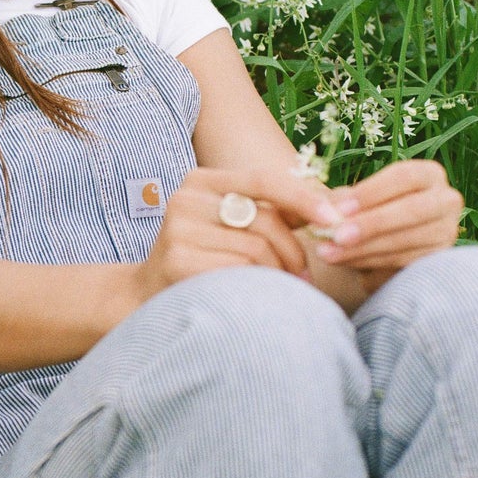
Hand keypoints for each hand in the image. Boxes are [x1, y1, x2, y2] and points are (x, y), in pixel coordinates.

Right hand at [140, 165, 348, 291]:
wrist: (144, 296)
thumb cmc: (200, 259)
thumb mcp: (228, 225)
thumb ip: (270, 211)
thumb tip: (331, 205)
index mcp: (201, 181)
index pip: (263, 180)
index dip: (303, 198)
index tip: (333, 219)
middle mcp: (186, 198)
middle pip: (264, 220)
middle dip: (294, 251)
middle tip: (304, 277)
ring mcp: (179, 229)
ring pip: (256, 250)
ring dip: (279, 274)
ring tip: (282, 290)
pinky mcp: (177, 260)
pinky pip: (239, 272)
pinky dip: (259, 286)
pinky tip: (258, 297)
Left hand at [314, 159, 462, 284]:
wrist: (375, 243)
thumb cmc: (362, 211)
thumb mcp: (351, 200)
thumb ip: (341, 201)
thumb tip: (327, 209)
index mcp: (428, 175)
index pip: (404, 177)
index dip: (371, 192)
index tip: (339, 208)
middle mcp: (446, 201)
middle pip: (412, 210)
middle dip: (372, 224)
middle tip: (336, 236)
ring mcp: (446, 233)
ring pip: (407, 241)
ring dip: (364, 249)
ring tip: (329, 253)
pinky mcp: (438, 262)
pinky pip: (404, 264)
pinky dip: (371, 265)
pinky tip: (345, 263)